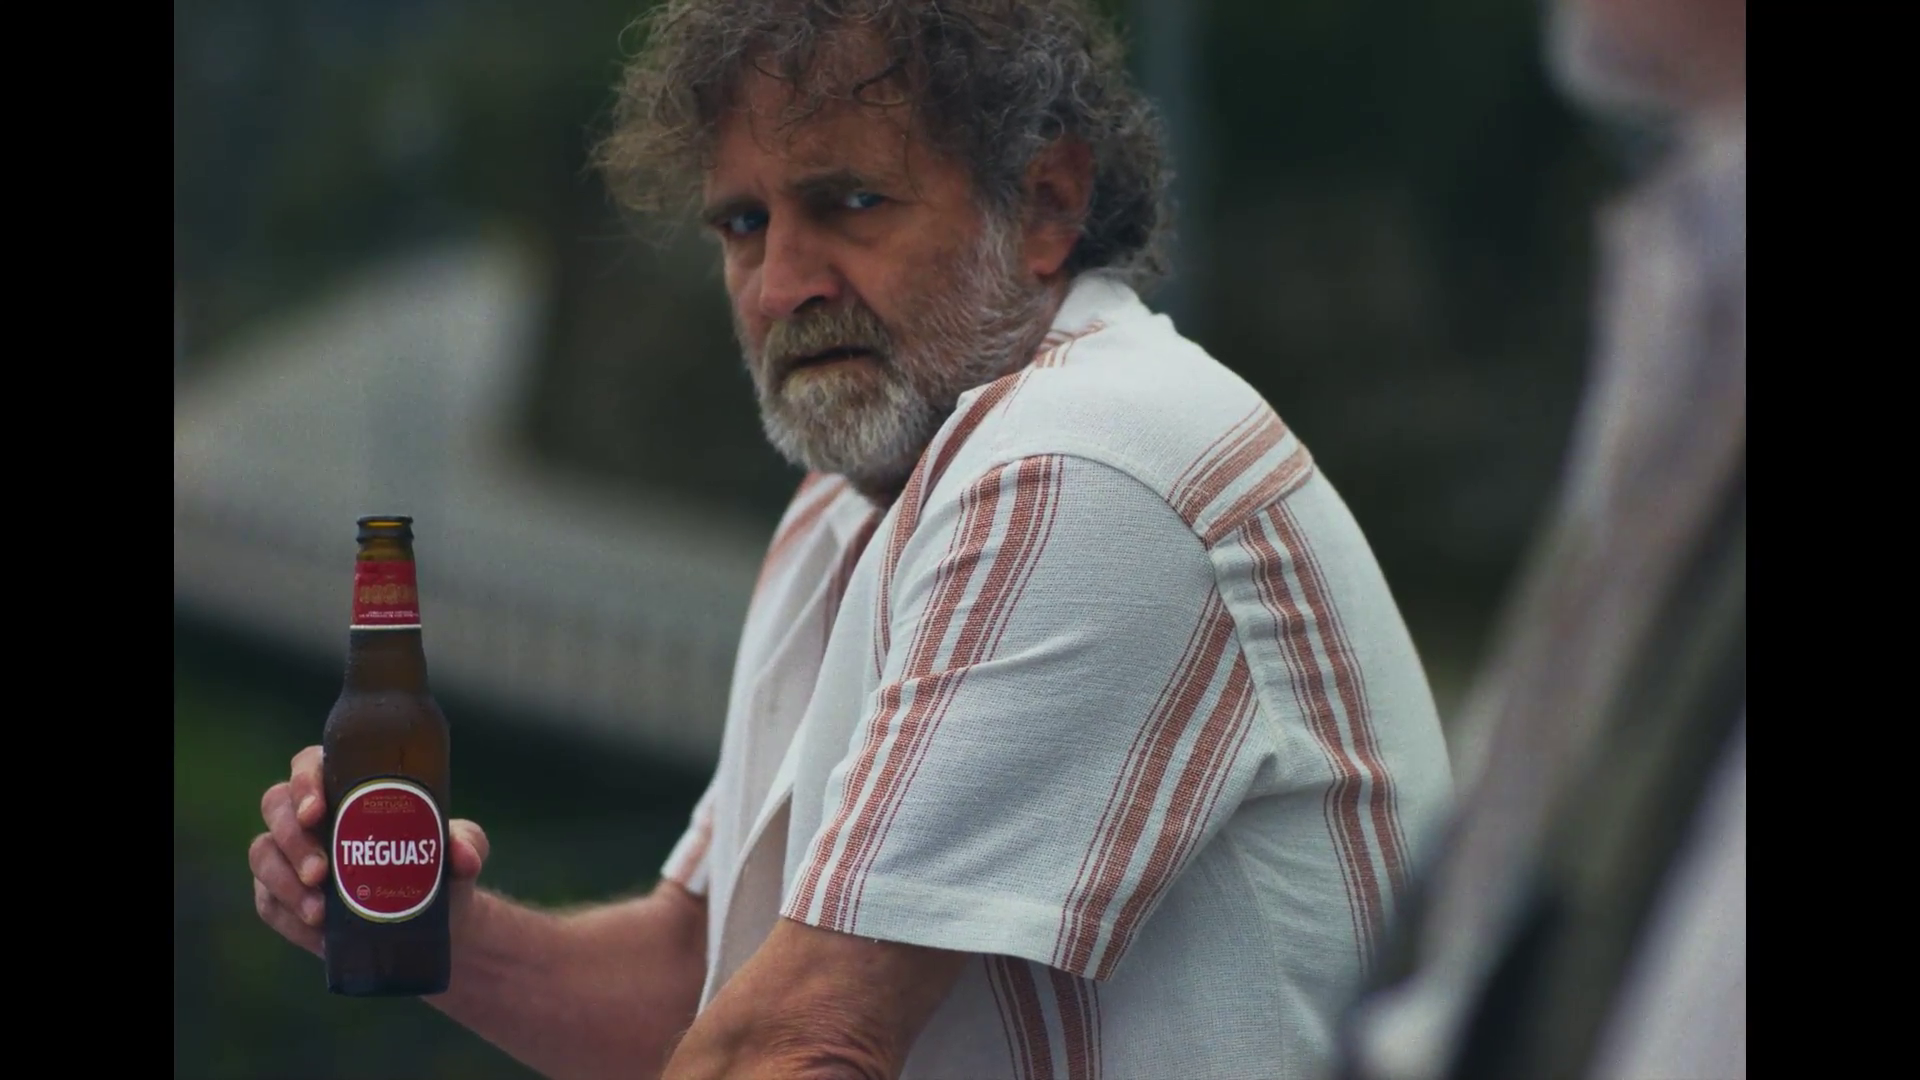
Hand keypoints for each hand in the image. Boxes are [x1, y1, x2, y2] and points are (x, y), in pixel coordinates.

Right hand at [250, 745, 488, 954]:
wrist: (436, 922)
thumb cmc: (443, 867)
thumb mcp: (462, 850)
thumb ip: (467, 845)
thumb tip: (463, 857)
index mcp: (347, 783)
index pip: (310, 765)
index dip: (305, 782)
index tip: (318, 811)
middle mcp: (311, 815)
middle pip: (276, 806)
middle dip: (292, 838)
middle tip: (320, 872)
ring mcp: (290, 855)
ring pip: (262, 855)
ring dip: (283, 881)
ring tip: (319, 911)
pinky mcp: (283, 897)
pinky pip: (268, 903)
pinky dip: (287, 916)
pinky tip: (315, 931)